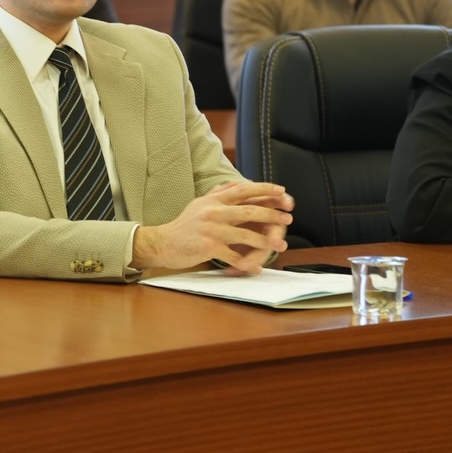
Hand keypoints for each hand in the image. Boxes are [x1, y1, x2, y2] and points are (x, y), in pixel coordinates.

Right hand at [132, 181, 292, 274]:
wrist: (162, 242)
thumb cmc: (184, 225)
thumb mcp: (200, 203)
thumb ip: (218, 193)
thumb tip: (235, 183)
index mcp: (214, 200)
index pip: (244, 190)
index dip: (265, 189)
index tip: (283, 191)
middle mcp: (214, 211)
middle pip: (249, 210)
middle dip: (272, 215)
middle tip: (289, 219)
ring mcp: (211, 229)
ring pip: (245, 235)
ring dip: (266, 242)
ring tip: (281, 246)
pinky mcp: (208, 247)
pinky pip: (233, 256)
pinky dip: (246, 264)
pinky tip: (257, 268)